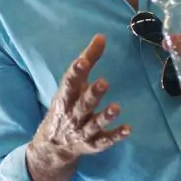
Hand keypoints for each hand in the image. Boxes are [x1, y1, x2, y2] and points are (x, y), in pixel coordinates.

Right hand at [30, 35, 129, 168]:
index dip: (76, 73)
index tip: (83, 62)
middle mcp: (72, 115)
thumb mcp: (73, 84)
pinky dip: (115, 136)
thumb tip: (101, 36)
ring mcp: (82, 131)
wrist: (52, 144)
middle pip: (83, 104)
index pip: (69, 84)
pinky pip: (104, 141)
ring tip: (116, 107)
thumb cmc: (66, 106)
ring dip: (105, 116)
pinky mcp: (93, 144)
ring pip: (94, 124)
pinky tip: (128, 129)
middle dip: (92, 95)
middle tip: (103, 82)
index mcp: (65, 98)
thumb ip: (87, 60)